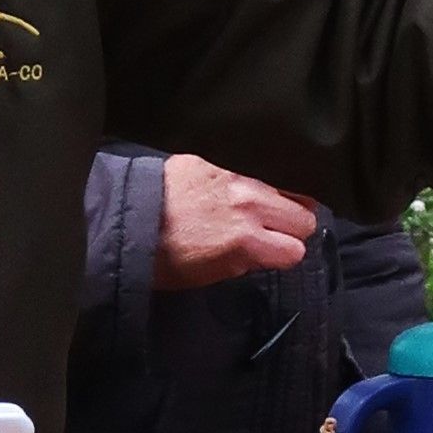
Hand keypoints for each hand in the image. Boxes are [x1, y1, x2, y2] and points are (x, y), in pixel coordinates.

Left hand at [154, 156, 316, 291]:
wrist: (127, 220)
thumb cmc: (162, 256)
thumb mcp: (211, 274)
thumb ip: (247, 261)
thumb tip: (265, 251)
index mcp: (247, 241)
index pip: (297, 250)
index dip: (285, 256)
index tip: (274, 255)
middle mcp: (250, 204)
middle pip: (306, 216)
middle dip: (292, 228)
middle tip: (273, 233)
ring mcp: (238, 176)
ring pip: (288, 187)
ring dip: (280, 202)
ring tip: (261, 210)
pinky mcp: (221, 159)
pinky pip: (257, 168)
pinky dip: (255, 181)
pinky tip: (238, 190)